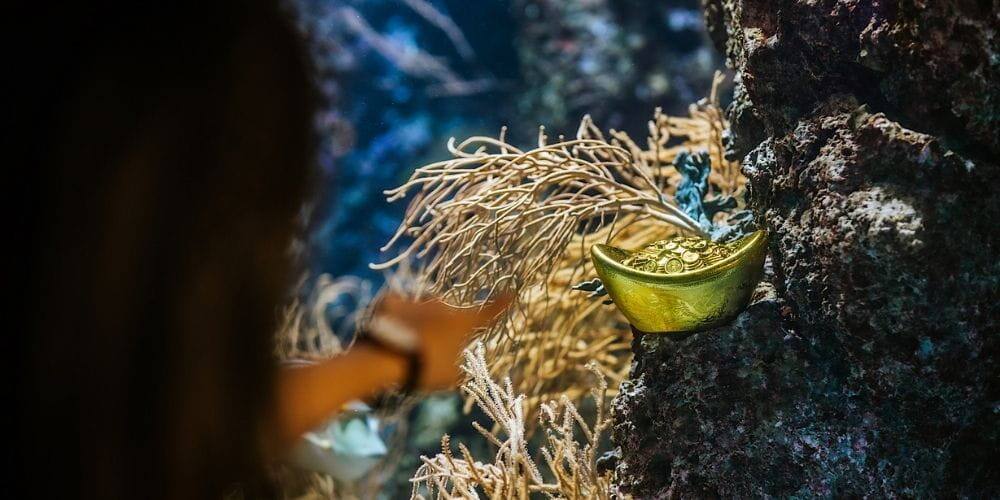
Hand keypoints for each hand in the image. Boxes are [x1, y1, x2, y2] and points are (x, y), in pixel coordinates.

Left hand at [372, 293, 511, 390]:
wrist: (385, 357)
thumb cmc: (425, 368)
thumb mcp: (448, 378)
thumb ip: (458, 373)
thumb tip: (462, 373)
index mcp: (461, 322)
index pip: (489, 312)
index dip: (501, 303)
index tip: (511, 292)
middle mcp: (442, 306)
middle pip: (451, 314)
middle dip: (446, 327)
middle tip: (434, 349)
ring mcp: (417, 301)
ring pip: (424, 309)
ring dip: (422, 321)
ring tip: (409, 341)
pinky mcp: (392, 302)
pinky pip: (398, 306)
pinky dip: (395, 315)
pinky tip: (389, 329)